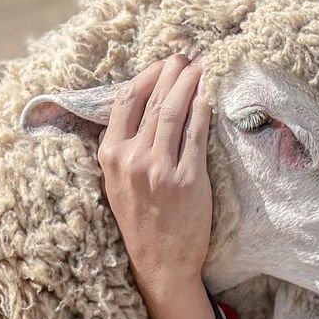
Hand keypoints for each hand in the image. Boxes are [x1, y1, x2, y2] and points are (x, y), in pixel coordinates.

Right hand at [97, 54, 212, 296]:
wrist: (160, 261)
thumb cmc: (141, 221)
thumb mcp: (116, 182)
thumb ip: (123, 147)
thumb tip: (142, 108)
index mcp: (110, 156)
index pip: (125, 101)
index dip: (147, 76)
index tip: (163, 64)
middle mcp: (132, 159)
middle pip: (153, 102)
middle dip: (172, 73)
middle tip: (187, 57)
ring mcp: (159, 169)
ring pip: (174, 112)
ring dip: (189, 83)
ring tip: (201, 67)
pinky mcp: (187, 180)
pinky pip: (197, 135)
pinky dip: (203, 110)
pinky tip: (209, 95)